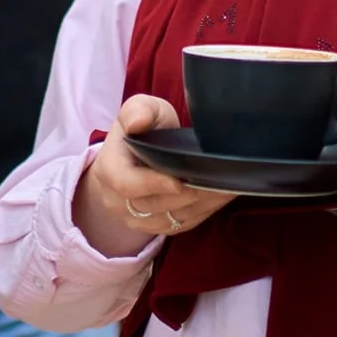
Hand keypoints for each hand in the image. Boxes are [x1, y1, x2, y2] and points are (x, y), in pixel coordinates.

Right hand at [73, 94, 234, 255]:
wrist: (135, 156)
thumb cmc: (142, 129)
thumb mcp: (140, 108)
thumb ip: (138, 111)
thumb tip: (138, 122)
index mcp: (108, 170)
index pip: (127, 184)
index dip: (154, 184)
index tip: (180, 180)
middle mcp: (117, 201)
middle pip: (155, 205)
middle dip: (189, 193)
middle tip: (219, 179)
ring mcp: (136, 219)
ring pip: (172, 218)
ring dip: (202, 203)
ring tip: (227, 186)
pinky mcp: (156, 227)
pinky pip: (182, 225)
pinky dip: (205, 211)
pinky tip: (222, 195)